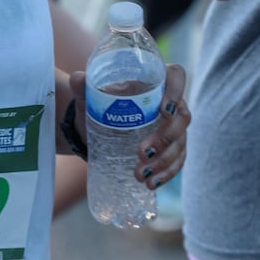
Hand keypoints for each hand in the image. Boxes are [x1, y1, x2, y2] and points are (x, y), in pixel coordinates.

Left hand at [69, 64, 190, 191]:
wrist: (92, 128)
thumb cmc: (96, 105)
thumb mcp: (87, 97)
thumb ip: (81, 86)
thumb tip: (78, 78)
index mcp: (153, 81)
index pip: (176, 75)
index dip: (177, 90)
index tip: (164, 111)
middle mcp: (168, 102)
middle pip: (181, 116)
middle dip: (165, 138)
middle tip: (142, 152)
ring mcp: (173, 126)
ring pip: (180, 142)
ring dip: (164, 161)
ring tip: (141, 174)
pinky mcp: (171, 147)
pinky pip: (178, 160)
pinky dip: (166, 173)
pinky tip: (151, 183)